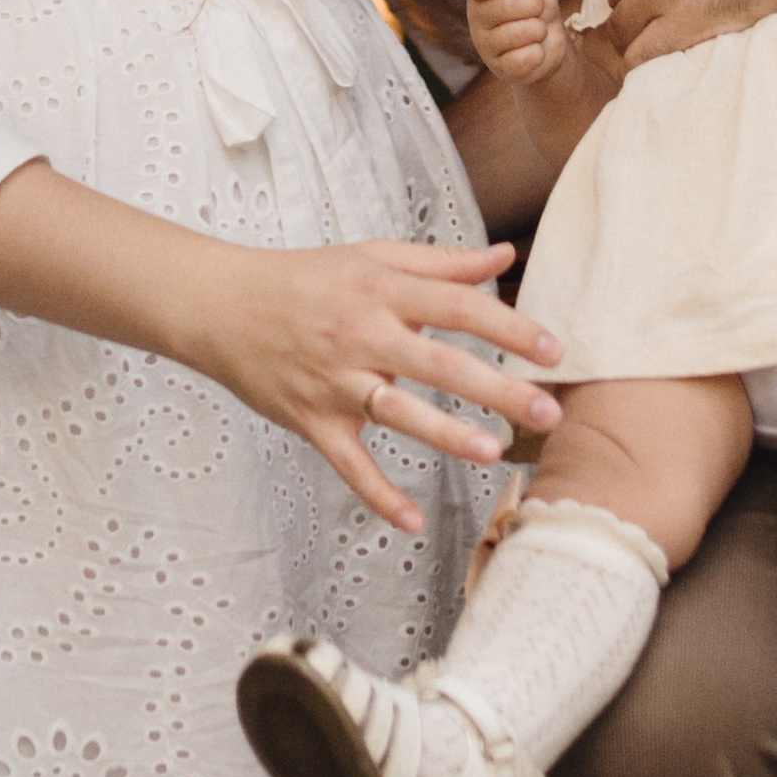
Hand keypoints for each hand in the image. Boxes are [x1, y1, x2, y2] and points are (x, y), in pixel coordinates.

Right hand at [177, 236, 560, 535]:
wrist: (223, 306)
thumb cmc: (305, 279)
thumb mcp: (373, 256)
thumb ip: (442, 263)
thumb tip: (502, 256)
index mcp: (384, 288)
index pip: (458, 307)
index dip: (509, 328)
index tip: (553, 350)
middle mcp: (363, 333)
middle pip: (439, 362)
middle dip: (496, 388)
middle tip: (546, 413)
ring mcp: (336, 381)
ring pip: (398, 412)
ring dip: (445, 435)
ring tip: (493, 453)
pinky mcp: (312, 420)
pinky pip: (349, 463)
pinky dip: (378, 493)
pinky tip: (411, 520)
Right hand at [469, 0, 568, 86]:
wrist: (551, 44)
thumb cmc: (536, 8)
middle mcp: (477, 20)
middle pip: (502, 7)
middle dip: (532, 5)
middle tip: (537, 7)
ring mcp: (486, 47)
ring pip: (518, 33)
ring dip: (538, 29)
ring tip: (537, 30)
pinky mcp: (500, 69)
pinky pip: (523, 58)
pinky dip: (538, 52)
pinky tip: (534, 50)